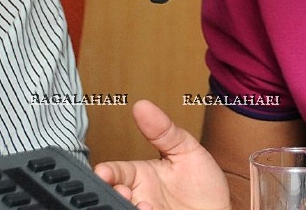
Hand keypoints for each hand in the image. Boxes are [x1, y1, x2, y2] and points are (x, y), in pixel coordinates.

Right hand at [94, 100, 231, 209]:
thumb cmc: (201, 184)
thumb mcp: (186, 150)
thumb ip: (164, 130)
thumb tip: (142, 105)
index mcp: (141, 175)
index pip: (116, 172)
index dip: (107, 172)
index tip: (103, 172)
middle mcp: (140, 196)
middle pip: (114, 194)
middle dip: (111, 193)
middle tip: (122, 190)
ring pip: (126, 209)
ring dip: (129, 206)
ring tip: (143, 204)